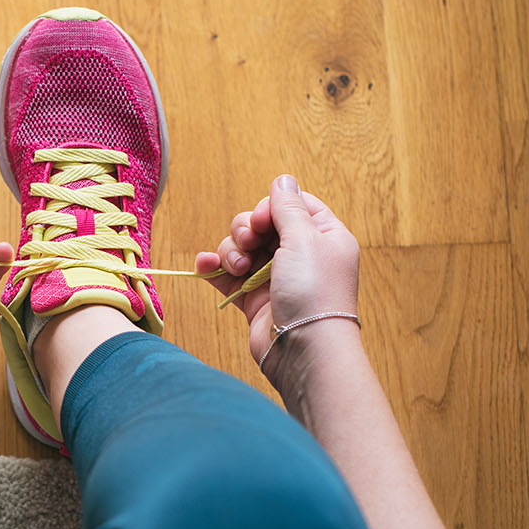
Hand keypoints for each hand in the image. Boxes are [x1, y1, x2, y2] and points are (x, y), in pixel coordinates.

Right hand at [194, 174, 360, 387]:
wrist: (303, 348)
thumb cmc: (314, 292)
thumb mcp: (305, 239)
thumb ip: (288, 208)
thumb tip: (282, 179)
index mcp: (323, 237)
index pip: (293, 205)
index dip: (271, 207)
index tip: (263, 220)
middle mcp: (299, 255)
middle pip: (261, 225)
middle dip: (245, 230)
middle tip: (248, 243)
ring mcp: (274, 277)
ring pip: (240, 247)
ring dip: (230, 250)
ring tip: (237, 267)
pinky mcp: (252, 298)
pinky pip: (226, 274)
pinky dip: (214, 267)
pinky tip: (205, 266)